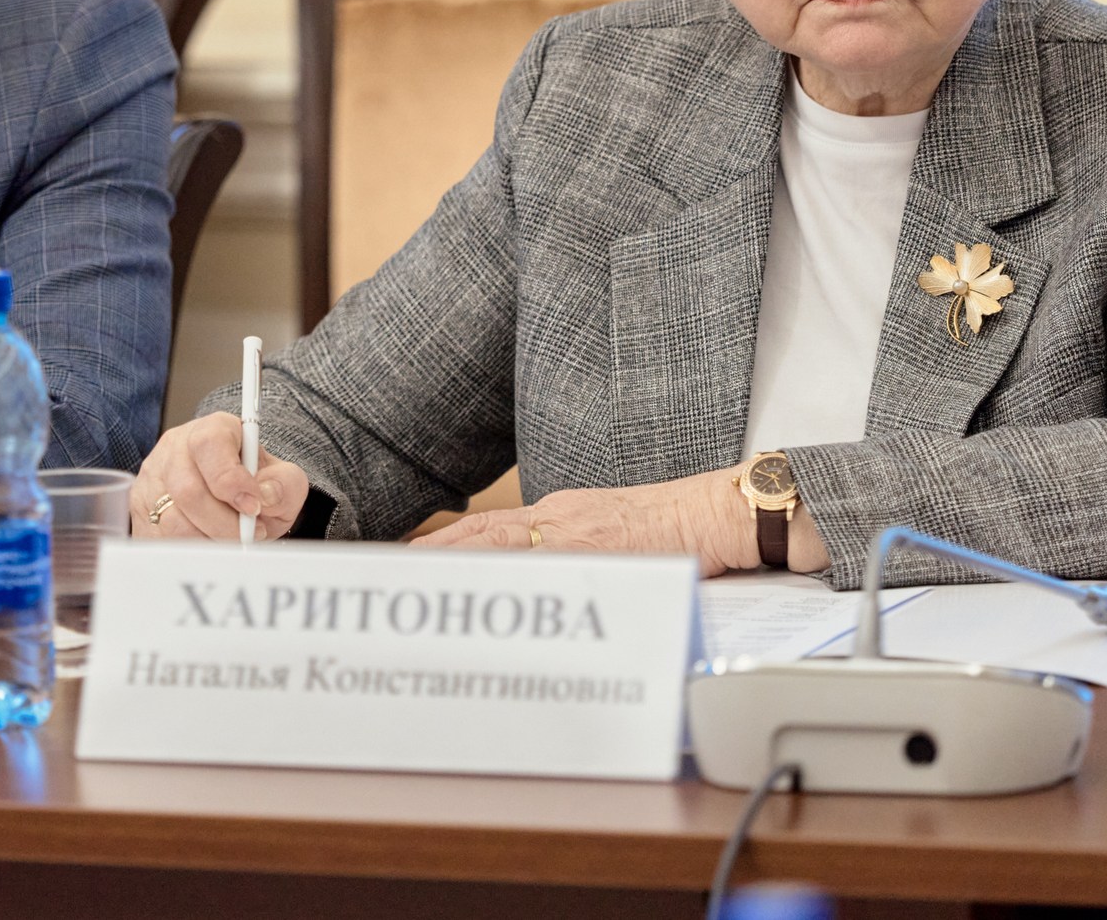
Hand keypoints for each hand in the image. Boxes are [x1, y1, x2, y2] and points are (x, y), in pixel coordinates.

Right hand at [130, 413, 312, 541]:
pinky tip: (211, 546)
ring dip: (208, 541)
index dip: (230, 480)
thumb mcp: (282, 478)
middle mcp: (176, 450)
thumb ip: (284, 483)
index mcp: (212, 431)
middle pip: (188, 490)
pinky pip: (160, 541)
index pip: (209, 445)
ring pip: (172, 521)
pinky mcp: (141, 511)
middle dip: (224, 524)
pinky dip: (190, 551)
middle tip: (249, 535)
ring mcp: (153, 480)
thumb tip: (266, 496)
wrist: (235, 495)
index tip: (253, 506)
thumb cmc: (255, 484)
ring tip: (232, 542)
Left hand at [411, 467, 825, 573]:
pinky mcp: (598, 542)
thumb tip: (545, 596)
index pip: (483, 533)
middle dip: (425, 557)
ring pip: (496, 543)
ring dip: (449, 563)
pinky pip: (540, 564)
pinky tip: (477, 591)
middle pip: (476, 535)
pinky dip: (503, 578)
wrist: (726, 511)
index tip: (399, 566)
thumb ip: (578, 563)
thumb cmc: (682, 532)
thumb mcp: (616, 543)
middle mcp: (557, 516)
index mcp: (558, 517)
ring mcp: (574, 527)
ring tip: (406, 584)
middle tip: (380, 578)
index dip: (438, 549)